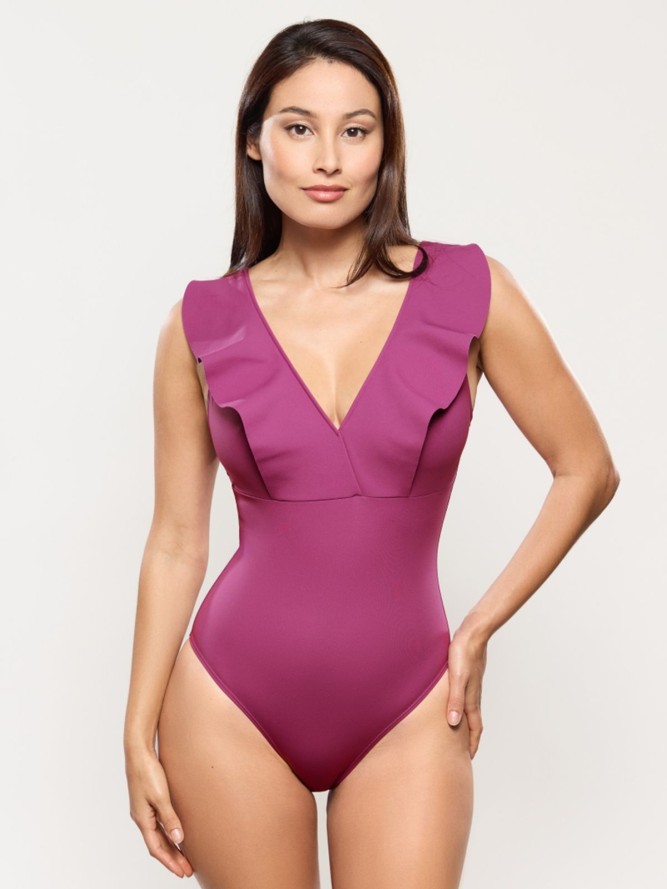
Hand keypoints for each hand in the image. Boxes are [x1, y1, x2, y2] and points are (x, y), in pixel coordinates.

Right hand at [125, 744, 193, 877]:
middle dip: (172, 859)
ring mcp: (144, 810)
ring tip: (185, 858)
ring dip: (171, 848)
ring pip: (159, 836)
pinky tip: (177, 835)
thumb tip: (179, 839)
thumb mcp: (160, 796)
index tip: (182, 872)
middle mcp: (142, 817)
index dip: (170, 862)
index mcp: (142, 819)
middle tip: (187, 870)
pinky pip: (159, 825)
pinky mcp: (148, 802)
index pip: (156, 848)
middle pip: (158, 845)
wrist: (139, 752)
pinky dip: (168, 834)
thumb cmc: (147, 772)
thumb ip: (170, 817)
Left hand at [445, 627, 487, 758]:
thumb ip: (455, 700)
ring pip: (469, 710)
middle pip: (473, 722)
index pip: (474, 728)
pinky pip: (465, 698)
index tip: (469, 759)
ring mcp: (471, 685)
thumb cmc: (463, 654)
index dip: (472, 744)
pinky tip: (453, 703)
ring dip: (465, 723)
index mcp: (470, 699)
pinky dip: (461, 707)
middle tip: (463, 752)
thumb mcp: (456, 679)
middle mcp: (472, 695)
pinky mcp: (467, 676)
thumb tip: (453, 723)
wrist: (473, 633)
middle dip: (469, 738)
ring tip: (457, 732)